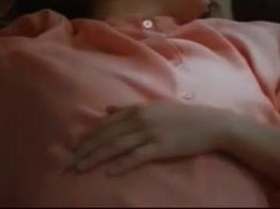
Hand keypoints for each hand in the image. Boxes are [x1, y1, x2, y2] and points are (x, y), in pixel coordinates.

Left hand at [72, 101, 235, 174]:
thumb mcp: (155, 107)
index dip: (88, 136)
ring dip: (96, 158)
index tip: (73, 147)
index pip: (106, 124)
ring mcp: (150, 133)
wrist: (211, 123)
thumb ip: (130, 109)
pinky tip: (110, 172)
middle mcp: (140, 119)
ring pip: (116, 146)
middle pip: (106, 136)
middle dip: (85, 150)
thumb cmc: (183, 116)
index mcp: (138, 109)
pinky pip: (137, 157)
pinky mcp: (161, 147)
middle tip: (69, 162)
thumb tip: (108, 109)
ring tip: (80, 168)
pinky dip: (122, 164)